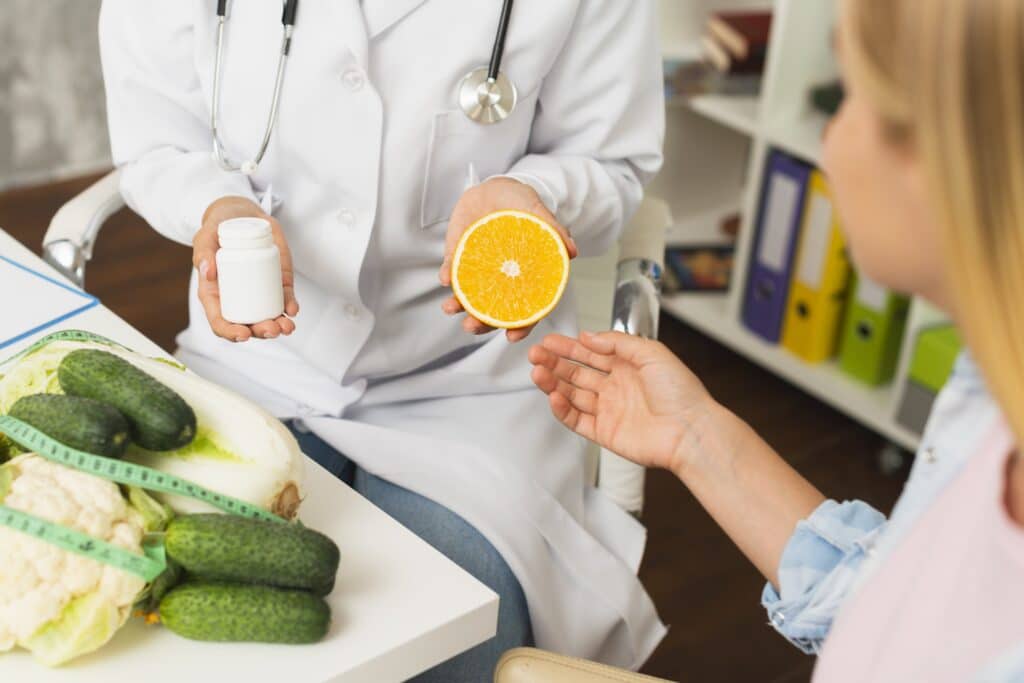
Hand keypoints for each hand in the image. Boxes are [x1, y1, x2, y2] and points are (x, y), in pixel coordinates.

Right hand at [193, 196, 298, 341]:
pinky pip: (283, 299)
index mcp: (215, 294)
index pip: (220, 321)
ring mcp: (259, 291)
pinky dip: (289, 306)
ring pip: (268, 316)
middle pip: (248, 324)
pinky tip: (293, 310)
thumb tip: (208, 273)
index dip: (230, 332)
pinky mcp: (277, 281)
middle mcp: (238, 298)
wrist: (241, 215)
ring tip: (288, 326)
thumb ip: (203, 250)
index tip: (243, 334)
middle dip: (261, 332)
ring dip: (279, 325)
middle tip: (273, 329)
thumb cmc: (217, 228)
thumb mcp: (206, 235)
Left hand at [439, 177, 577, 342]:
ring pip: (467, 296)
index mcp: (522, 277)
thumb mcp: (537, 211)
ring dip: (458, 305)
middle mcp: (499, 280)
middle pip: (491, 310)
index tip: (512, 336)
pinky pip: (451, 271)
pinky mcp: (458, 257)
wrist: (492, 186)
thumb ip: (552, 229)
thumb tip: (572, 251)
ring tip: (450, 308)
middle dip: (480, 322)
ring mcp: (477, 271)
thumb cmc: (518, 202)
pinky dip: (447, 276)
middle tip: (472, 325)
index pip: (524, 309)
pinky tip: (445, 278)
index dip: (520, 326)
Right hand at [529, 331, 715, 472]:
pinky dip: (562, 409)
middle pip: (576, 373)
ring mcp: (609, 410)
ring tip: (537, 373)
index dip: (568, 347)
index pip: (590, 353)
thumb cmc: (681, 392)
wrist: (690, 431)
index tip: (549, 340)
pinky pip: (577, 420)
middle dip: (554, 363)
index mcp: (627, 366)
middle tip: (536, 354)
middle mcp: (616, 387)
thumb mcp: (651, 352)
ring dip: (553, 383)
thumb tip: (588, 336)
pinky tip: (553, 397)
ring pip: (572, 394)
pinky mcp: (604, 433)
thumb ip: (617, 342)